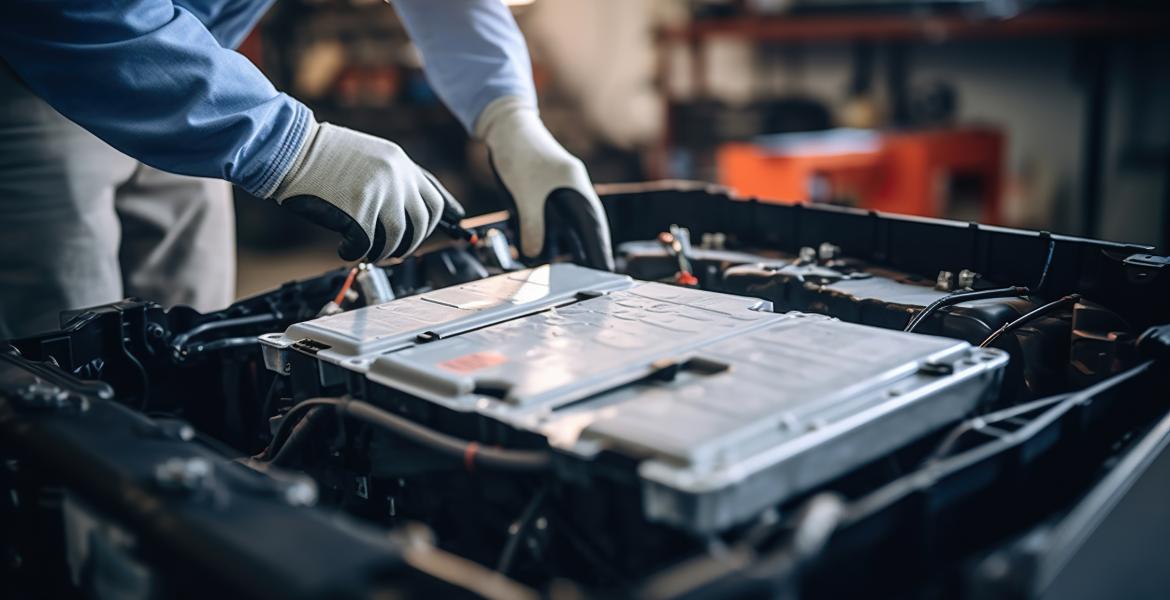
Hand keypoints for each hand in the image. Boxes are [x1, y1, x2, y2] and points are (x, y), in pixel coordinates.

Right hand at [271, 122, 459, 261]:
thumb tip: (410, 209)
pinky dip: (355, 254)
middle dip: (411, 242)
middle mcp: (396, 177)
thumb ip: (393, 177)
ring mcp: (378, 194)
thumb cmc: (323, 155)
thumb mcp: (370, 155)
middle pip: (421, 223)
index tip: (449, 229)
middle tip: (397, 250)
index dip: (439, 220)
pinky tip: (344, 248)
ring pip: (396, 238)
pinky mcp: (357, 212)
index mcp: (400, 162)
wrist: (290, 148)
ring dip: (383, 252)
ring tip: (368, 250)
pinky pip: (365, 246)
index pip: (434, 198)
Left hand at [476, 96, 613, 270]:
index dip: (600, 251)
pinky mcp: (546, 192)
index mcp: (576, 188)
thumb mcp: (524, 196)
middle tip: (595, 277)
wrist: (505, 125)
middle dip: (590, 253)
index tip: (606, 271)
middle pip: (587, 229)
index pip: (593, 228)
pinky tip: (546, 251)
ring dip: (571, 246)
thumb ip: (531, 227)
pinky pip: (556, 219)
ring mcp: (560, 191)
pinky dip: (553, 236)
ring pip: (571, 225)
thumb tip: (534, 256)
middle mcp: (573, 190)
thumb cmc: (518, 153)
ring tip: (573, 271)